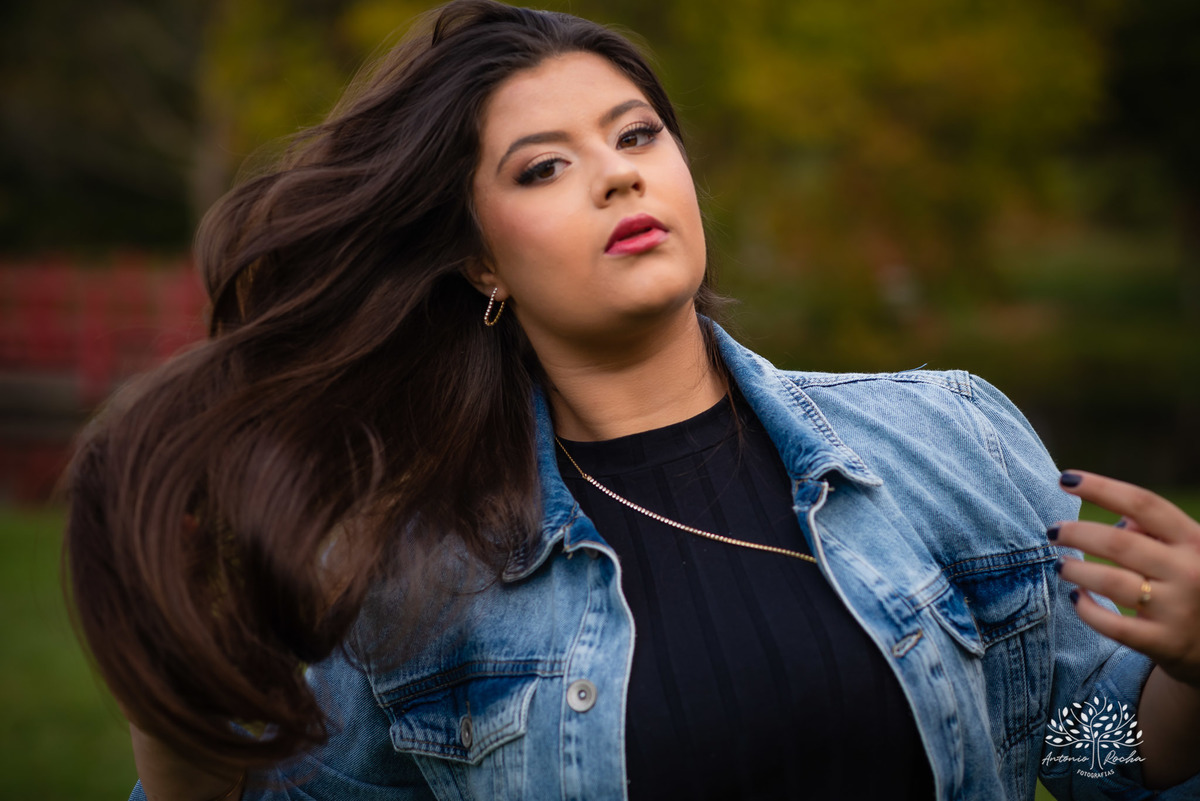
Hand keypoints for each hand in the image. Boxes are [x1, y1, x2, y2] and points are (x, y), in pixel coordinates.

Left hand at [1051, 470, 1199, 687]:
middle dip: (1076, 533)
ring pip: (1110, 582)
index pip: (1144, 504)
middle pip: (1119, 542)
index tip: (1066, 479)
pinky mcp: (1164, 643)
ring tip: (1061, 565)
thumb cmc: (1192, 583)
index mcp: (1194, 540)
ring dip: (1075, 569)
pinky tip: (1076, 598)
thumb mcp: (1187, 551)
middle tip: (1052, 532)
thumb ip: (1155, 530)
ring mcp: (1177, 609)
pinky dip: (1086, 609)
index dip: (1101, 488)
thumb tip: (1118, 518)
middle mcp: (1189, 571)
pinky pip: (1112, 624)